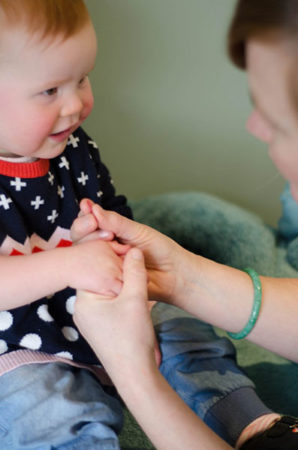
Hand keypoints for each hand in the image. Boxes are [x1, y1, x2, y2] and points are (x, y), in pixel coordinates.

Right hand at [71, 200, 189, 302]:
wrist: (176, 275)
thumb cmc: (161, 250)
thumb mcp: (138, 232)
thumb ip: (116, 223)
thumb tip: (94, 209)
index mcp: (111, 235)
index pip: (90, 224)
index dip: (85, 216)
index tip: (85, 206)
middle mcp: (105, 250)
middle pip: (81, 239)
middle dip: (83, 228)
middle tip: (92, 222)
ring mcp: (105, 267)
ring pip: (85, 256)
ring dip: (90, 244)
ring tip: (107, 237)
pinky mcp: (107, 284)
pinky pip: (95, 275)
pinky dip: (98, 264)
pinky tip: (105, 257)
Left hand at [74, 248, 156, 381]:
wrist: (134, 374)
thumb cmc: (132, 337)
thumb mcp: (136, 299)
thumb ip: (135, 272)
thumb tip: (134, 251)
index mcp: (84, 300)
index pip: (94, 270)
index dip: (113, 260)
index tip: (130, 256)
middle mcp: (81, 309)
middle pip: (100, 281)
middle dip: (119, 274)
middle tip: (138, 271)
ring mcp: (89, 321)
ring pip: (106, 293)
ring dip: (122, 287)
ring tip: (139, 284)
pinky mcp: (99, 328)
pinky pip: (108, 305)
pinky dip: (121, 299)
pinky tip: (135, 300)